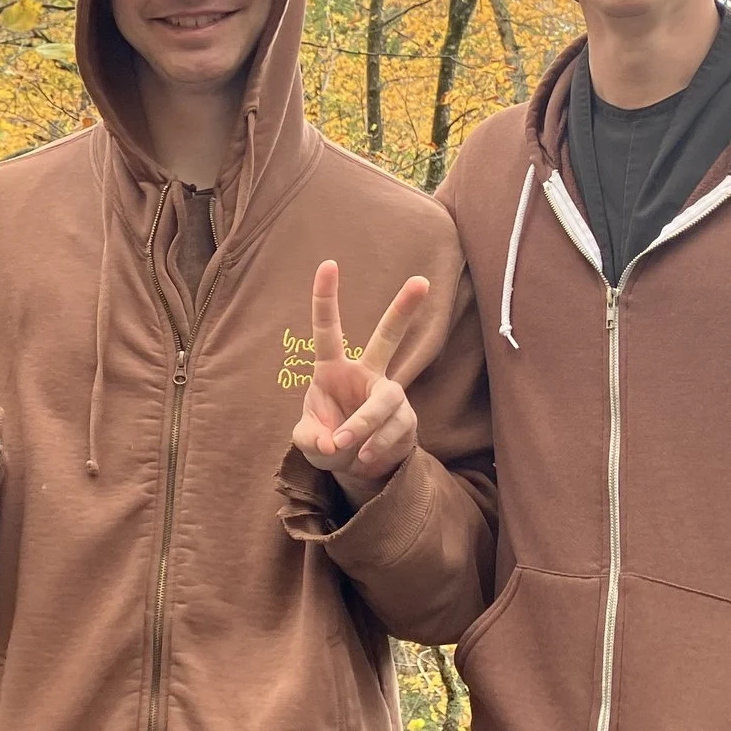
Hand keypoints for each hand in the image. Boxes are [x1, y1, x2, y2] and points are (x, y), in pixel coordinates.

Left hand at [292, 260, 428, 507]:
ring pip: (384, 401)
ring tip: (345, 446)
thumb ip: (311, 438)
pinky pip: (394, 430)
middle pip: (388, 337)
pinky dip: (375, 446)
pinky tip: (365, 457)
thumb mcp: (308, 442)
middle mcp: (365, 375)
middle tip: (421, 281)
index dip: (326, 297)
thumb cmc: (328, 442)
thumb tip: (333, 440)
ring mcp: (389, 395)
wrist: (355, 467)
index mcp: (333, 369)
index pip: (328, 330)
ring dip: (363, 425)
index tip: (329, 263)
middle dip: (403, 309)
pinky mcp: (406, 419)